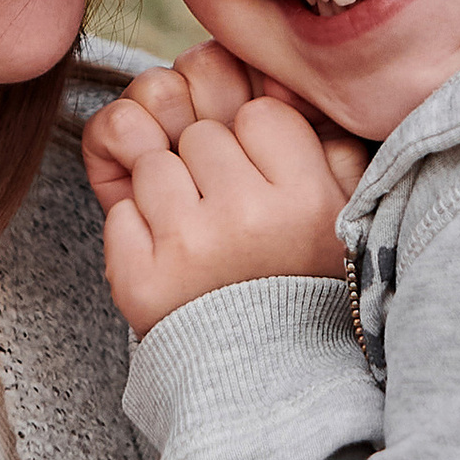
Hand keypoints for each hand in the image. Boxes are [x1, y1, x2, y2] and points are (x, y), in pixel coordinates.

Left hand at [81, 43, 366, 335]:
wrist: (260, 380)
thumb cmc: (298, 283)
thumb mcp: (339, 214)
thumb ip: (328, 142)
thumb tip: (273, 78)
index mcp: (306, 199)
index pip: (260, 114)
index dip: (258, 143)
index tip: (266, 183)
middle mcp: (249, 219)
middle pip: (203, 134)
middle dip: (210, 166)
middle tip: (231, 216)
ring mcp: (188, 249)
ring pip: (154, 164)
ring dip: (169, 194)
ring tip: (201, 237)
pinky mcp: (139, 280)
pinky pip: (120, 213)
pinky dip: (138, 231)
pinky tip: (173, 261)